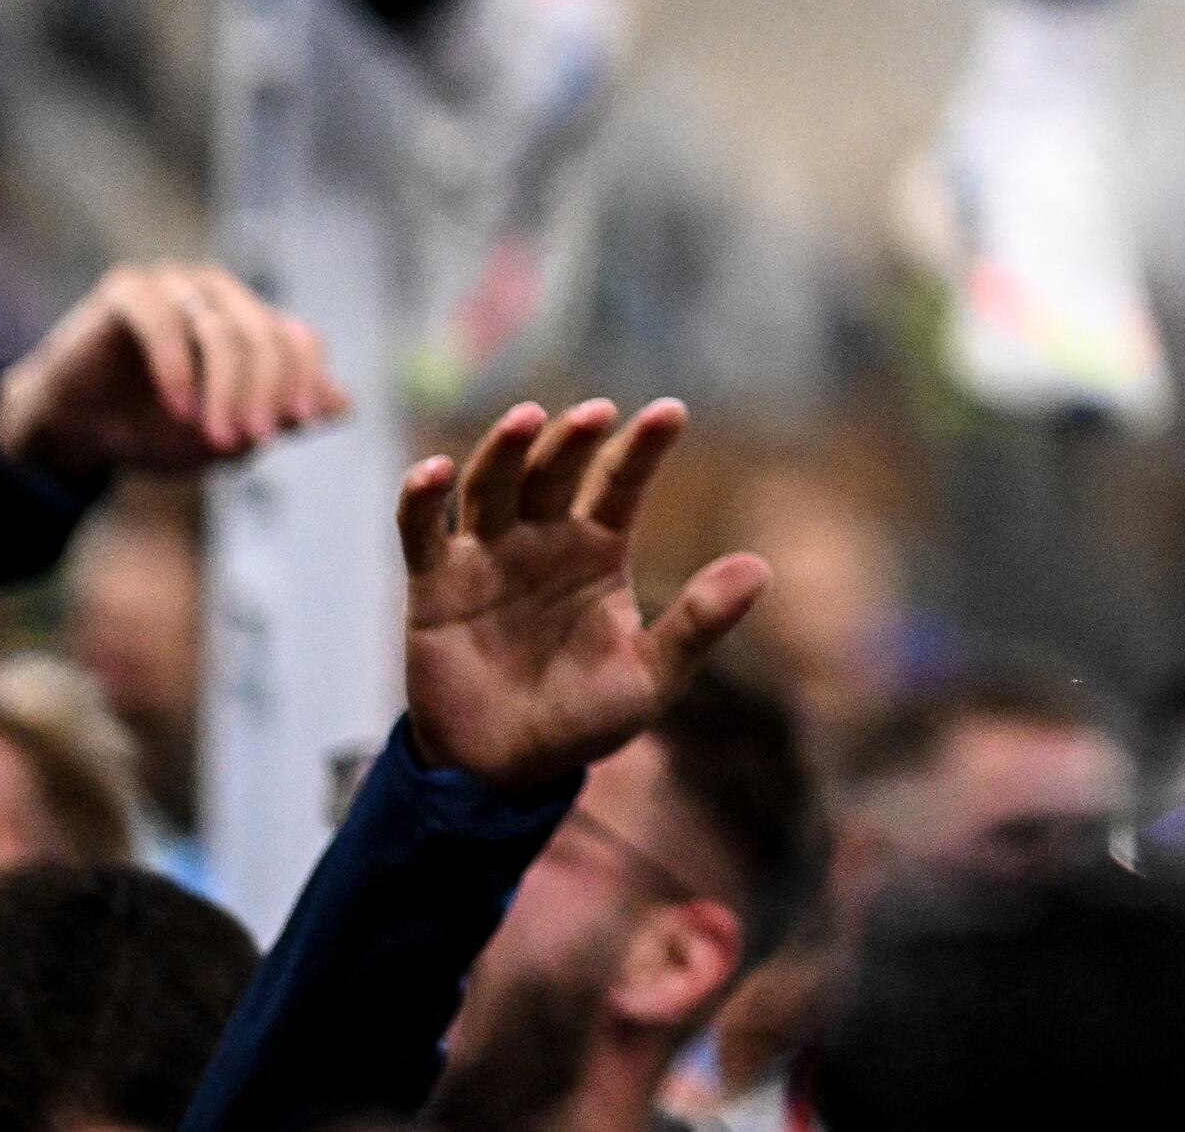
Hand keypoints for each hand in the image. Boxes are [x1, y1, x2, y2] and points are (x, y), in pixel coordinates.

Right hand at [0, 262, 350, 484]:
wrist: (73, 431)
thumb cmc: (153, 429)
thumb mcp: (224, 435)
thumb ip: (278, 418)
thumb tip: (345, 405)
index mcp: (252, 322)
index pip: (299, 340)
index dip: (303, 380)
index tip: (295, 425)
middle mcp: (220, 294)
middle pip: (265, 335)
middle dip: (263, 392)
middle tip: (251, 439)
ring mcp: (176, 285)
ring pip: (222, 328)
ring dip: (227, 387)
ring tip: (219, 437)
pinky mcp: (128, 289)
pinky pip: (164, 321)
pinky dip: (178, 367)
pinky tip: (179, 408)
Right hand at [396, 399, 768, 792]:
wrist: (504, 773)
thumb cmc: (583, 720)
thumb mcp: (651, 676)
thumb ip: (699, 622)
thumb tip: (761, 569)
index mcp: (600, 550)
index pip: (623, 484)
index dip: (644, 447)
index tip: (672, 412)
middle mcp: (544, 540)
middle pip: (557, 472)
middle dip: (574, 439)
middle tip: (596, 412)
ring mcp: (488, 556)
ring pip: (494, 485)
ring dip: (506, 449)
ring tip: (526, 418)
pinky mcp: (435, 586)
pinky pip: (423, 532)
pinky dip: (423, 499)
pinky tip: (435, 469)